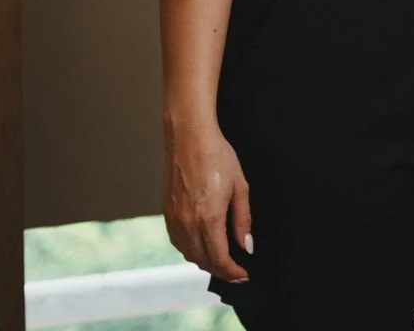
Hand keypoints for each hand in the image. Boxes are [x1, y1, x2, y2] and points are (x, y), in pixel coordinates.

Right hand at [163, 120, 251, 281]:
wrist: (189, 138)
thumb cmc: (217, 158)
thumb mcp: (240, 187)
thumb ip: (242, 220)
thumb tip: (246, 246)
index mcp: (208, 218)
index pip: (219, 258)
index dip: (233, 271)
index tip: (245, 274)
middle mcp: (188, 224)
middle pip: (203, 260)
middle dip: (221, 270)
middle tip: (237, 271)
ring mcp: (174, 219)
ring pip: (188, 254)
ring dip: (205, 262)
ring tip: (222, 260)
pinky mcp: (167, 213)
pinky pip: (178, 242)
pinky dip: (191, 250)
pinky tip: (202, 246)